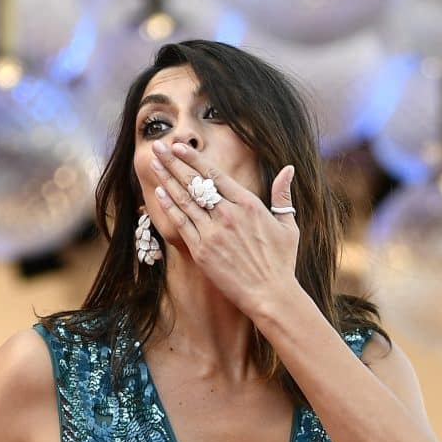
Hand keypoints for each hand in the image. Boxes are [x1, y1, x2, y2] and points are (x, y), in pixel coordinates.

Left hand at [149, 138, 300, 316]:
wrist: (270, 294)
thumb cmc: (281, 262)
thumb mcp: (288, 225)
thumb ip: (283, 196)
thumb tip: (288, 169)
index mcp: (248, 204)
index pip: (215, 174)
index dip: (194, 158)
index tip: (180, 146)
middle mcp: (228, 214)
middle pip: (195, 182)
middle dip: (174, 162)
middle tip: (158, 146)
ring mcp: (213, 232)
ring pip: (185, 199)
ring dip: (167, 179)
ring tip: (153, 163)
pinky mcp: (202, 250)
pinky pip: (182, 223)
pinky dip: (170, 206)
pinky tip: (159, 192)